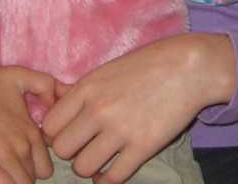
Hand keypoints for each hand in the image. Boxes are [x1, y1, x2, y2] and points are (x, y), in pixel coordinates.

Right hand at [0, 65, 57, 183]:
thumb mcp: (19, 76)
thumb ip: (44, 85)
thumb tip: (53, 104)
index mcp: (31, 131)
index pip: (45, 166)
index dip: (33, 167)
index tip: (21, 161)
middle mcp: (22, 148)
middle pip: (31, 178)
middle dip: (22, 175)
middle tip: (7, 165)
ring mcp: (5, 159)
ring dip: (12, 181)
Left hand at [41, 34, 234, 183]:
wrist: (188, 68)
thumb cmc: (146, 65)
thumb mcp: (106, 70)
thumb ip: (80, 90)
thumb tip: (54, 102)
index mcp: (86, 88)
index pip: (49, 125)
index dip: (55, 134)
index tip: (67, 134)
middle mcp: (99, 110)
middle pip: (61, 149)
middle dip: (70, 152)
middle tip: (83, 147)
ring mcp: (121, 130)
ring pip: (82, 167)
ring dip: (88, 167)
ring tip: (98, 160)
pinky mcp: (143, 147)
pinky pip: (113, 178)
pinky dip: (107, 180)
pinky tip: (110, 172)